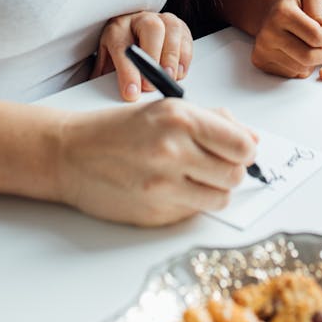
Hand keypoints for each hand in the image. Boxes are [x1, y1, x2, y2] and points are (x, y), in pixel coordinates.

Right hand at [54, 99, 258, 224]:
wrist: (70, 153)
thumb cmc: (118, 129)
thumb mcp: (166, 109)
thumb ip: (213, 121)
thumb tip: (252, 139)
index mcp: (179, 118)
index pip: (241, 144)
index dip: (245, 149)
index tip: (239, 150)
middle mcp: (173, 151)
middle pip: (236, 174)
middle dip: (231, 170)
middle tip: (214, 164)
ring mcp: (163, 186)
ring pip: (221, 198)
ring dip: (214, 190)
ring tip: (193, 177)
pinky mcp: (155, 213)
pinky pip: (194, 212)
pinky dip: (190, 203)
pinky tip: (170, 188)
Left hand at [93, 11, 192, 100]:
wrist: (131, 35)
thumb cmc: (120, 53)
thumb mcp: (108, 64)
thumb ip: (109, 78)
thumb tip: (118, 98)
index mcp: (118, 28)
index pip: (122, 46)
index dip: (127, 71)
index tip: (132, 93)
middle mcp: (140, 19)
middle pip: (152, 29)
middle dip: (154, 57)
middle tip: (153, 85)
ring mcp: (162, 20)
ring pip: (172, 29)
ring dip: (172, 57)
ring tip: (169, 79)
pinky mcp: (179, 26)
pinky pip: (186, 37)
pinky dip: (185, 57)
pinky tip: (179, 72)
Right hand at [252, 0, 321, 77]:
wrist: (267, 11)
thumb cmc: (294, 4)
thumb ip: (321, 8)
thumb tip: (321, 29)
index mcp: (282, 13)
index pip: (317, 37)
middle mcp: (268, 32)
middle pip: (309, 57)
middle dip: (321, 53)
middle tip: (319, 43)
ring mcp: (262, 49)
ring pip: (301, 69)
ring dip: (310, 61)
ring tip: (305, 45)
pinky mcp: (260, 61)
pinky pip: (291, 74)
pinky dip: (299, 66)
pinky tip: (294, 52)